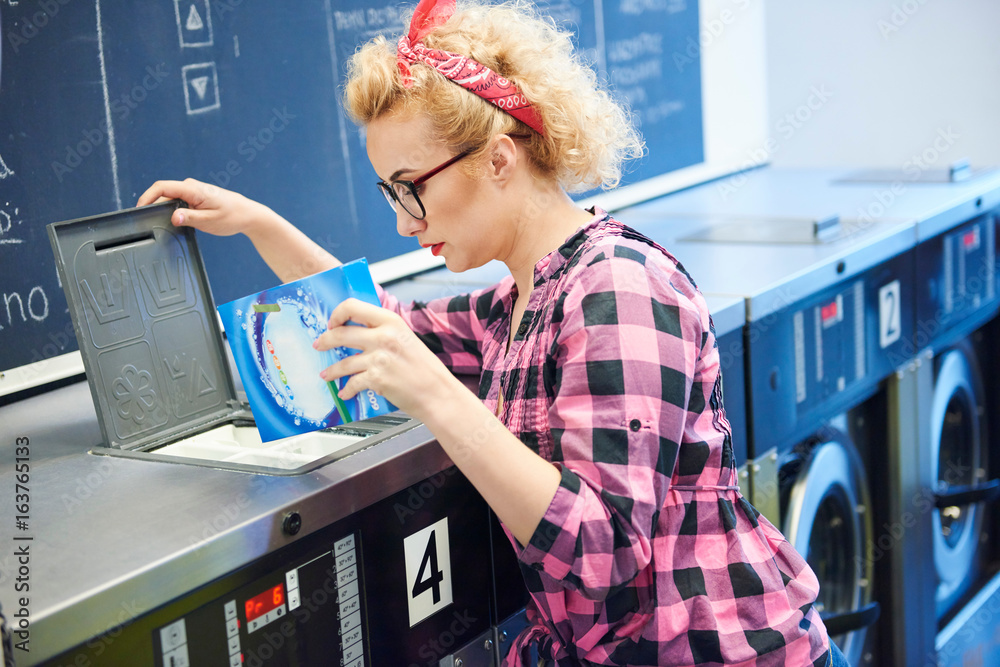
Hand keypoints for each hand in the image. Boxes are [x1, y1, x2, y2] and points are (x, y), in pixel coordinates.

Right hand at [136, 178, 270, 236]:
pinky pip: (177, 201)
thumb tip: (172, 217)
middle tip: (147, 222)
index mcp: (193, 189)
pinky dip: (171, 209)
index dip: (147, 197)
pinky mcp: (195, 197)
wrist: (248, 214)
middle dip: (153, 205)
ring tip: (158, 223)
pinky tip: (171, 221)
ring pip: (169, 198)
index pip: (162, 187)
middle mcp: (191, 187)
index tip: (138, 209)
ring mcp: (192, 191)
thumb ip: (189, 218)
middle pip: (163, 193)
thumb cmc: (232, 216)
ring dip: (162, 209)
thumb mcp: (210, 221)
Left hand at [313, 298, 456, 417]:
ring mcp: (379, 358)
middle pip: (341, 333)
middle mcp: (383, 336)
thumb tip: (359, 331)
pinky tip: (344, 392)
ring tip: (326, 374)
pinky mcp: (376, 379)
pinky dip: (346, 390)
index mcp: (391, 321)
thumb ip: (383, 331)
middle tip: (321, 344)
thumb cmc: (425, 369)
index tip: (333, 323)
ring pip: (342, 362)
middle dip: (325, 340)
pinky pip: (351, 383)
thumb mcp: (406, 339)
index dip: (337, 314)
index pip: (353, 306)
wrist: (437, 393)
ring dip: (331, 370)